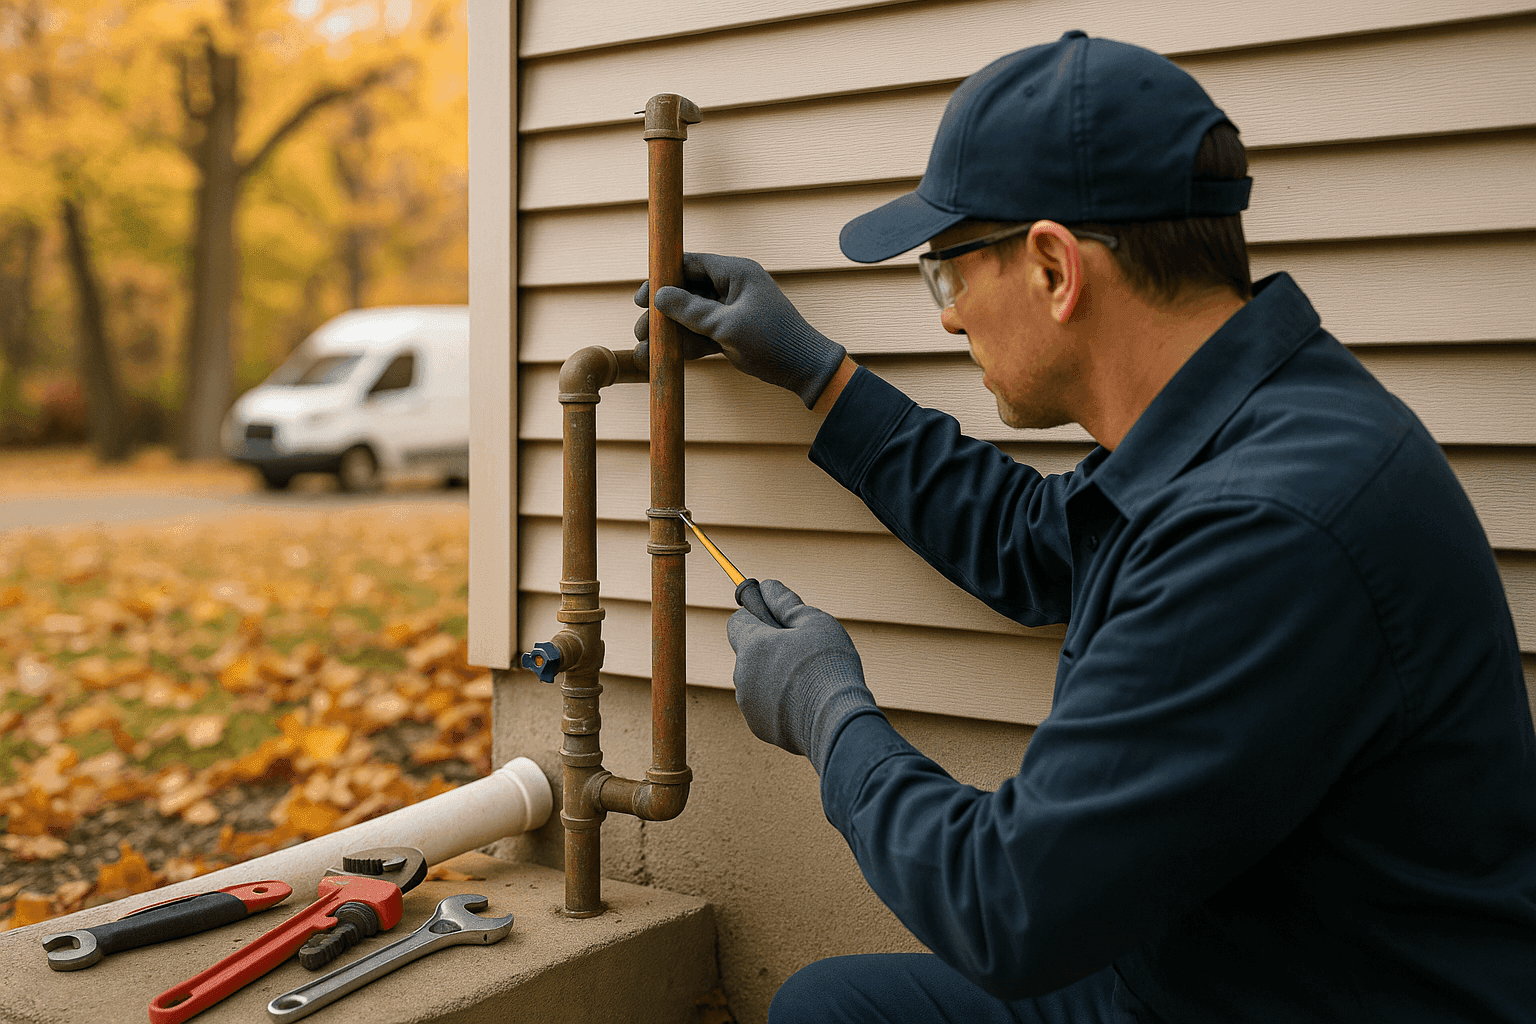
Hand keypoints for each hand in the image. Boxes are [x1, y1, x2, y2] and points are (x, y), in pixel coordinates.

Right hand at [634, 253, 847, 408]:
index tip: (640, 298)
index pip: (690, 264)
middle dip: (661, 313)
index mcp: (736, 273)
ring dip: (669, 332)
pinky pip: (702, 333)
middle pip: (686, 292)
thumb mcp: (727, 326)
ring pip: (691, 316)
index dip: (662, 278)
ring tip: (646, 351)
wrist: (805, 369)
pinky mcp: (732, 332)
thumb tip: (658, 296)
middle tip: (640, 331)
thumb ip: (692, 310)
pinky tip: (664, 358)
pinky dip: (685, 345)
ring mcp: (732, 310)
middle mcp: (732, 287)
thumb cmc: (773, 341)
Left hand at [727, 579, 879, 771]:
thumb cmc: (828, 666)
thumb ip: (786, 602)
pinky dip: (780, 701)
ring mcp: (749, 705)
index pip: (738, 620)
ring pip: (758, 679)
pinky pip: (765, 705)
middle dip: (770, 648)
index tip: (778, 619)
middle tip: (803, 651)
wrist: (837, 722)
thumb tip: (768, 587)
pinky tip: (807, 701)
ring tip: (809, 679)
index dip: (758, 616)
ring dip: (775, 674)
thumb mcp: (814, 622)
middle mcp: (742, 676)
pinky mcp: (760, 727)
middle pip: (750, 652)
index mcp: (752, 646)